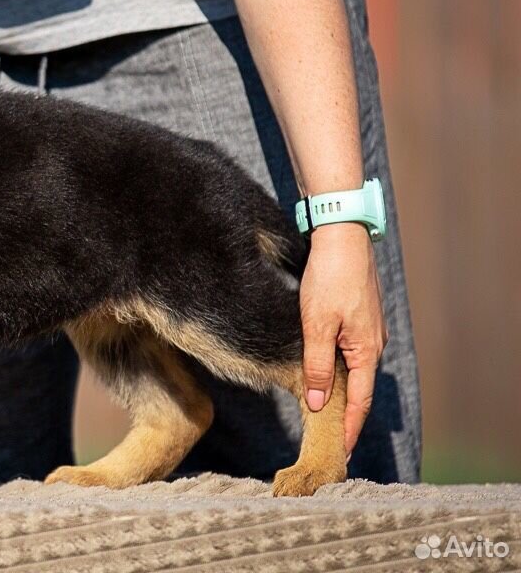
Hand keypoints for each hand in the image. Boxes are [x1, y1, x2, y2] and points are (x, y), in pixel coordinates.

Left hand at [299, 222, 386, 455]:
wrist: (341, 237)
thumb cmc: (329, 278)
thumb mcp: (316, 325)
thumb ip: (315, 365)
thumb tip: (314, 402)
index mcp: (366, 351)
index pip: (359, 401)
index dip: (348, 427)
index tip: (339, 451)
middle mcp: (373, 344)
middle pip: (358, 388)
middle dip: (344, 414)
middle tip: (328, 438)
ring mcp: (367, 330)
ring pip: (353, 369)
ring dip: (339, 391)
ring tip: (321, 412)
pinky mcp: (358, 317)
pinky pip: (349, 352)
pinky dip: (337, 369)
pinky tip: (323, 373)